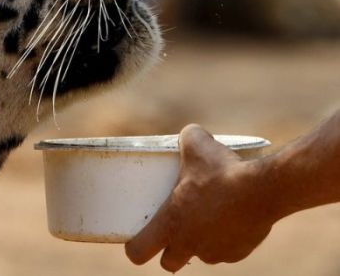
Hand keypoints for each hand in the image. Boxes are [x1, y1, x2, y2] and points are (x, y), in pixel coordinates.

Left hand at [124, 125, 273, 271]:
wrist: (263, 189)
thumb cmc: (223, 170)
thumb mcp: (196, 143)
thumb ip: (186, 139)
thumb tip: (188, 134)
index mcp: (170, 223)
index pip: (139, 251)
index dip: (135, 247)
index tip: (138, 238)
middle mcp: (189, 244)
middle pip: (170, 263)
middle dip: (169, 251)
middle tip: (174, 230)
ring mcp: (215, 252)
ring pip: (201, 254)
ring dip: (200, 241)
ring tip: (208, 215)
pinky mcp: (238, 253)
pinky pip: (226, 250)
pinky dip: (225, 239)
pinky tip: (230, 217)